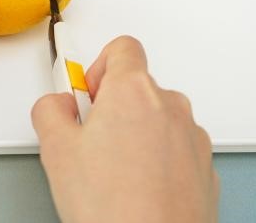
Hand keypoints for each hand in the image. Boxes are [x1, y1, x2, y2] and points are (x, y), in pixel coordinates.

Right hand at [32, 36, 218, 222]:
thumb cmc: (115, 209)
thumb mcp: (55, 152)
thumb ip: (50, 110)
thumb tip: (56, 106)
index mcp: (134, 90)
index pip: (122, 47)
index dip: (98, 67)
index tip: (85, 93)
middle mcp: (171, 106)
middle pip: (138, 86)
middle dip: (113, 106)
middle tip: (91, 142)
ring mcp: (193, 137)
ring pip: (158, 119)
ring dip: (137, 134)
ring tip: (113, 174)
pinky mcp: (205, 167)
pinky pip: (176, 148)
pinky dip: (158, 160)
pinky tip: (136, 190)